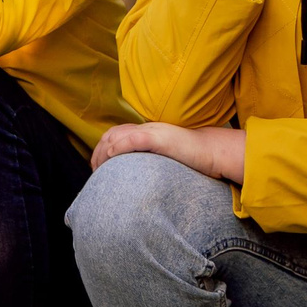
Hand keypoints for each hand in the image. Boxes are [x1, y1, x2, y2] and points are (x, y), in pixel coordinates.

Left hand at [91, 121, 247, 183]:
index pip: (116, 134)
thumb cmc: (192, 158)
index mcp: (147, 132)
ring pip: (118, 135)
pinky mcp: (160, 138)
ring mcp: (153, 131)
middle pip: (112, 134)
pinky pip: (135, 138)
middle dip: (98, 152)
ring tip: (99, 167)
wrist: (212, 150)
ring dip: (104, 151)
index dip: (102, 149)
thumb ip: (150, 160)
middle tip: (94, 170)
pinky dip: (120, 146)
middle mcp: (147, 128)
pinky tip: (113, 155)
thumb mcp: (165, 157)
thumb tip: (137, 177)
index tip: (97, 166)